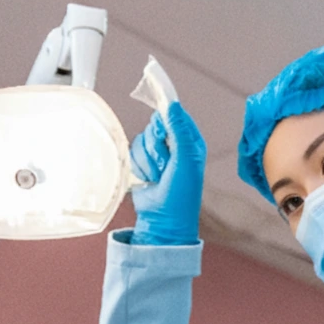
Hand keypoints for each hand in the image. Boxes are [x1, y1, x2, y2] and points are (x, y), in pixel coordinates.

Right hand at [129, 101, 206, 245]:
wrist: (164, 219)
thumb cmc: (182, 192)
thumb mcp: (186, 158)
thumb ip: (179, 130)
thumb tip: (172, 104)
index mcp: (190, 141)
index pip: (176, 115)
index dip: (166, 117)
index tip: (160, 126)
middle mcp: (174, 145)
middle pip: (154, 126)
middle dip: (156, 146)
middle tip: (166, 164)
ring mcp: (157, 155)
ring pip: (141, 139)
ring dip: (148, 161)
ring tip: (158, 177)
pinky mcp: (142, 163)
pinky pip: (133, 152)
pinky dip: (139, 167)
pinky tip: (149, 180)